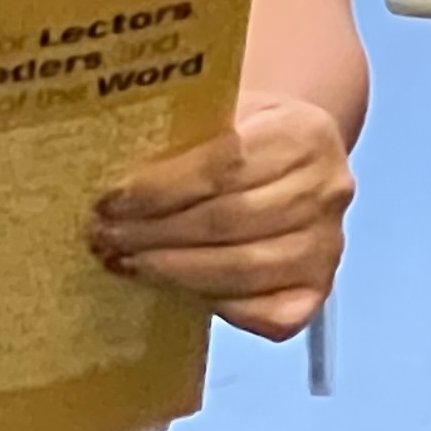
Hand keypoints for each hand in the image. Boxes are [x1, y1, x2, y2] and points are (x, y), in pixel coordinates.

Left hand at [94, 94, 354, 342]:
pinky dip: (214, 304)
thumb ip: (182, 139)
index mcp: (302, 134)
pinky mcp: (318, 292)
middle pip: (228, 220)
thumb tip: (107, 168)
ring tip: (125, 263)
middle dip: (155, 234)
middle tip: (103, 238)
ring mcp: (327, 247)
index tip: (109, 203)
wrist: (296, 158)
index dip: (160, 189)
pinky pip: (265, 315)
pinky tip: (172, 291)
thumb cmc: (244, 136)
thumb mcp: (220, 115)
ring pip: (242, 268)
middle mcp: (326, 191)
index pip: (221, 166)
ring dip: (173, 271)